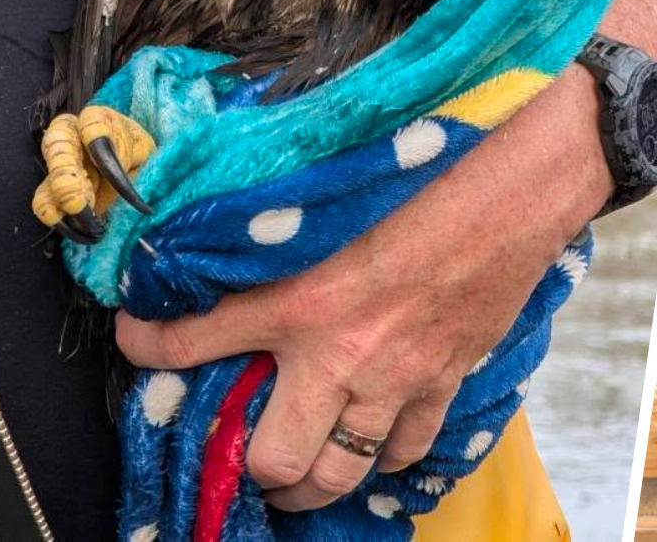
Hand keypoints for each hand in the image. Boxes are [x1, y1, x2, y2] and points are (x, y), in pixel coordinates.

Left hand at [115, 69, 610, 511]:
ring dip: (313, 479)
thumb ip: (279, 226)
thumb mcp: (331, 198)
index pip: (191, 340)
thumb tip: (233, 228)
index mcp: (300, 301)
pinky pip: (406, 448)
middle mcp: (340, 356)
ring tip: (300, 470)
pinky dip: (386, 456)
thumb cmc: (431, 177)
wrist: (518, 187)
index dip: (149, 344)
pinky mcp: (445, 380)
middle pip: (275, 459)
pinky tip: (373, 442)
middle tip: (244, 448)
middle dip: (252, 465)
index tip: (138, 339)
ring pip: (339, 472)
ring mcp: (396, 379)